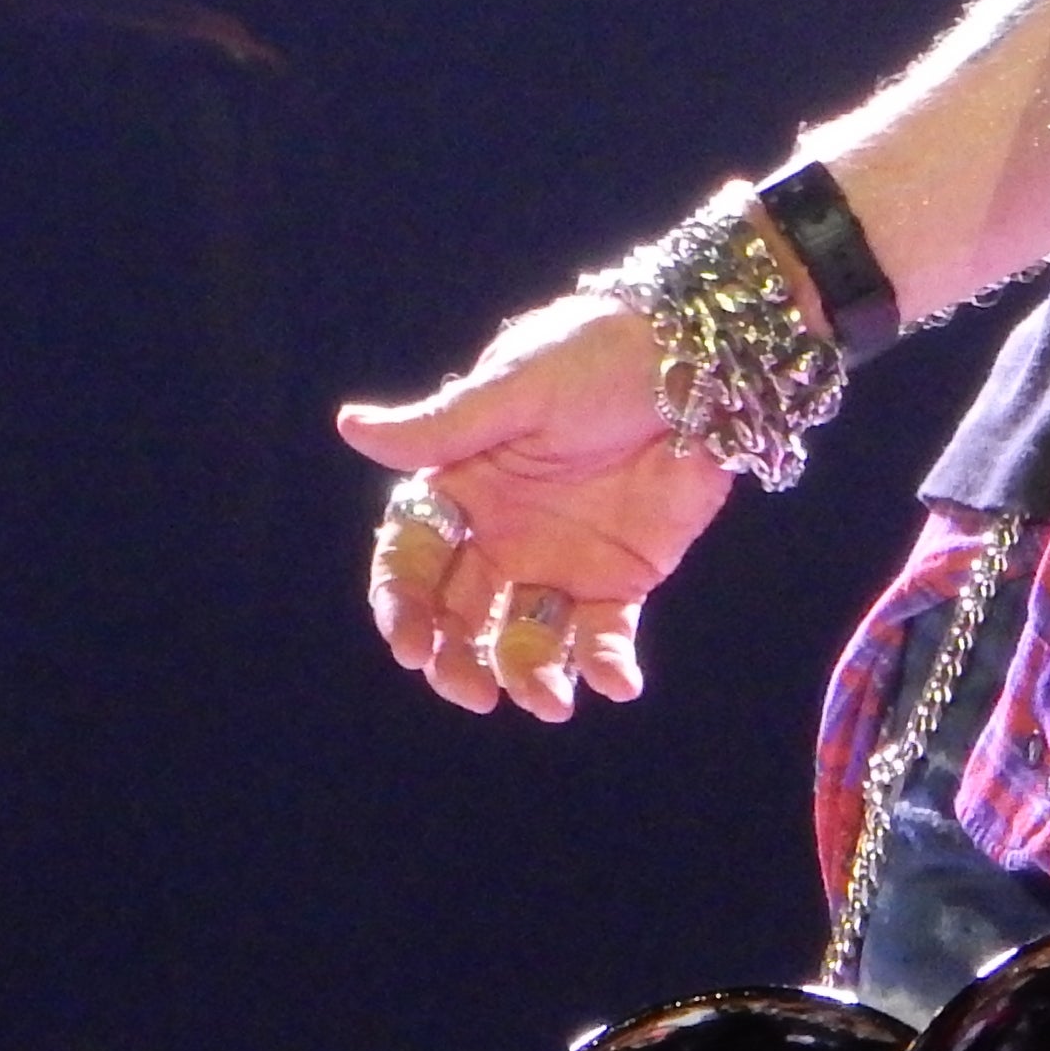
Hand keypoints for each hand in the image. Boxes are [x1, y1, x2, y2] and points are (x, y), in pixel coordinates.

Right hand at [335, 287, 734, 717]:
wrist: (698, 355)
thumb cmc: (598, 351)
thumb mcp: (519, 384)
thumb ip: (443, 426)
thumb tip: (350, 426)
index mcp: (464, 485)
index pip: (413, 558)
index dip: (403, 605)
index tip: (410, 645)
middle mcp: (501, 534)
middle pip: (458, 616)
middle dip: (455, 660)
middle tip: (471, 691)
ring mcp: (559, 561)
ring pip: (524, 639)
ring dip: (528, 675)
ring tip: (550, 699)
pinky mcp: (620, 578)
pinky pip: (603, 637)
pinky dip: (606, 667)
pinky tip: (618, 683)